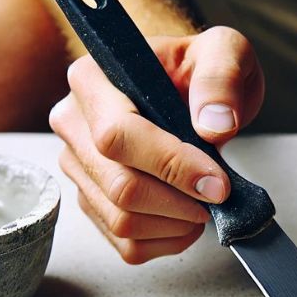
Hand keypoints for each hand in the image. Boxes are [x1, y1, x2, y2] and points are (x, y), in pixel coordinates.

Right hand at [49, 26, 264, 263]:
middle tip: (219, 195)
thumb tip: (215, 124)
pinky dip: (167, 240)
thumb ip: (221, 78)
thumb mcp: (223, 53)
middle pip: (119, 186)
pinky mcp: (93, 201)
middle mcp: (73, 124)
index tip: (217, 181)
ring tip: (206, 204)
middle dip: (179, 201)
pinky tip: (189, 219)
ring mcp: (79, 167)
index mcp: (93, 80)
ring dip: (176, 223)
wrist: (191, 93)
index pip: (117, 136)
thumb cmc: (199, 71)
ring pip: (121, 219)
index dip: (171, 165)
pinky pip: (126, 243)